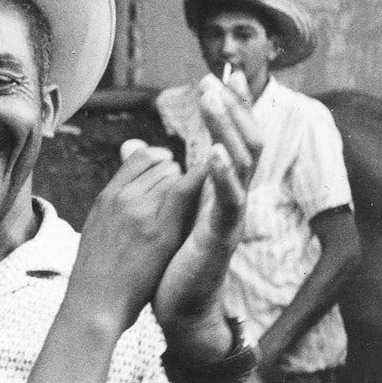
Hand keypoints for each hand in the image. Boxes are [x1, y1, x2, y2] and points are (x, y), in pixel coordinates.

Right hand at [65, 142, 207, 333]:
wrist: (95, 302)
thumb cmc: (98, 274)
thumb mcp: (97, 229)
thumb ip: (114, 205)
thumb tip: (126, 194)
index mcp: (106, 197)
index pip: (138, 156)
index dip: (159, 160)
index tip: (170, 173)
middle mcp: (121, 197)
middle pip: (160, 164)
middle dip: (176, 175)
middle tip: (183, 197)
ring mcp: (140, 210)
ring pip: (173, 175)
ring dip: (188, 185)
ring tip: (189, 209)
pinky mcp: (159, 228)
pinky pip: (183, 190)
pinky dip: (201, 179)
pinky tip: (215, 177)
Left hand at [153, 75, 260, 359]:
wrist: (179, 307)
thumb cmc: (168, 260)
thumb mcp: (159, 209)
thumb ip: (153, 176)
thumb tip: (137, 147)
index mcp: (214, 188)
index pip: (229, 136)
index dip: (227, 108)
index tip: (217, 76)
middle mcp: (228, 198)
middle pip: (244, 141)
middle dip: (230, 108)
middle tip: (215, 78)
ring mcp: (229, 216)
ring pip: (243, 163)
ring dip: (228, 129)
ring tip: (216, 101)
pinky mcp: (222, 237)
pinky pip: (230, 201)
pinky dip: (225, 176)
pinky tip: (217, 155)